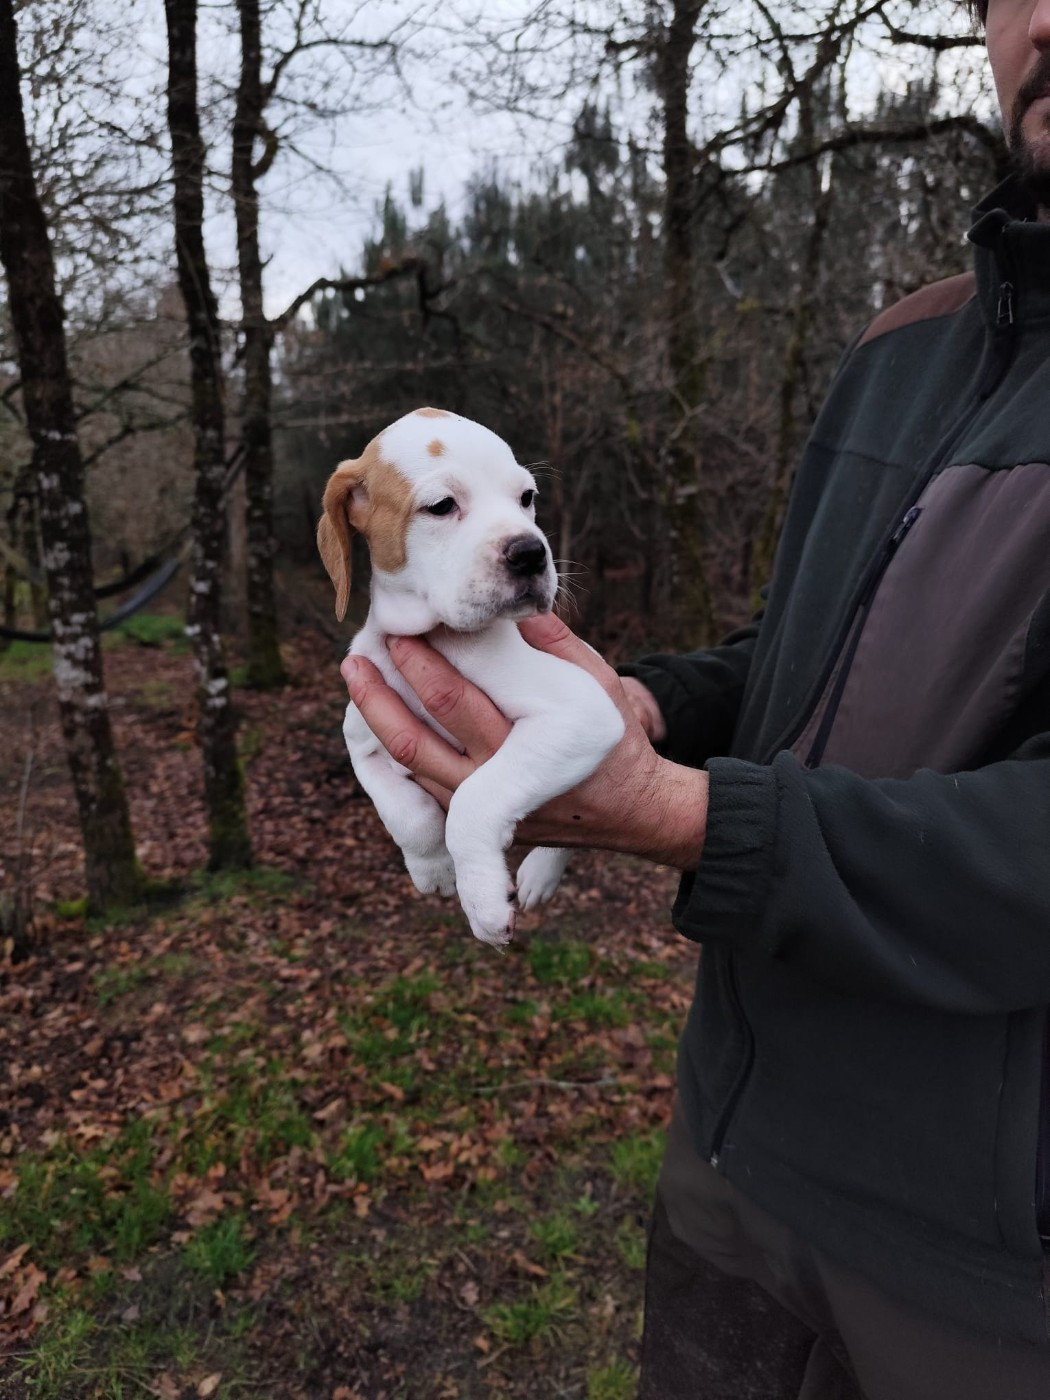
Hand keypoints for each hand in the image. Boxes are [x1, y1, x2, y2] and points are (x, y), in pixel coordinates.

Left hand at [340, 615, 707, 869]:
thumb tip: (508, 605)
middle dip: (381, 691)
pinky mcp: (475, 824)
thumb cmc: (612, 737)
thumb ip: (552, 641)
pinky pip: (421, 788)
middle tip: (359, 651)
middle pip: (416, 738)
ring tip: (358, 678)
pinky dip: (394, 753)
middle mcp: (495, 781)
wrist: (629, 808)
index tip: (401, 630)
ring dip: (378, 721)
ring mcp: (480, 810)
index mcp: (526, 743)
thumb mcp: (597, 680)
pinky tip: (380, 719)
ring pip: (411, 767)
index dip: (420, 663)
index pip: (454, 701)